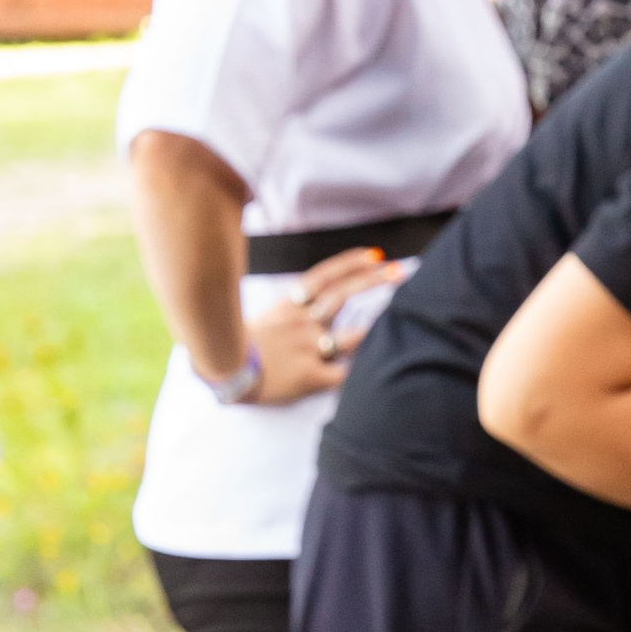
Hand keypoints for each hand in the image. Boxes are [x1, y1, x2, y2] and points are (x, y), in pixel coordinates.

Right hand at [240, 250, 413, 406]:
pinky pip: (344, 374)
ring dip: (377, 328)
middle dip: (373, 281)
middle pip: (342, 296)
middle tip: (400, 271)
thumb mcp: (267, 317)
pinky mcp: (310, 377)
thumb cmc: (245, 347)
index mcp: (290, 307)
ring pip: (350, 336)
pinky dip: (363, 371)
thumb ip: (294, 309)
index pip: (324, 277)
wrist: (226, 372)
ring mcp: (307, 349)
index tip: (375, 255)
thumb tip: (318, 302)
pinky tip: (382, 367)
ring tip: (404, 318)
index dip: (350, 263)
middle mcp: (302, 324)